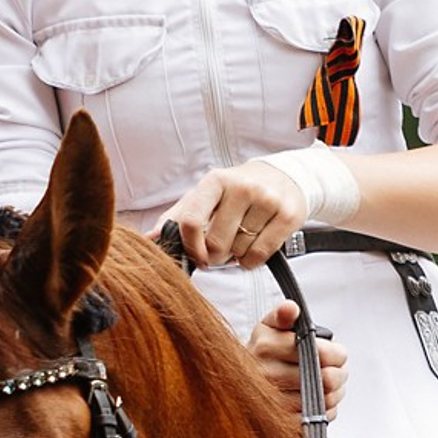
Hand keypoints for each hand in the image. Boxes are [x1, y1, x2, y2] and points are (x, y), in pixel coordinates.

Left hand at [168, 160, 310, 270]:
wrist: (285, 177)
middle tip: (219, 249)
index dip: (189, 246)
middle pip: (215, 243)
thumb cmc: (236, 191)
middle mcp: (242, 187)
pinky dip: (251, 260)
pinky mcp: (288, 215)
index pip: (191, 221)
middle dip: (214, 255)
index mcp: (215, 181)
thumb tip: (149, 238)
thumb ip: (177, 217)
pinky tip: (252, 246)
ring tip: (240, 239)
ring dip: (235, 255)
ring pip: (238, 251)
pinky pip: (260, 255)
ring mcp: (267, 200)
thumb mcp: (205, 196)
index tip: (194, 256)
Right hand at [248, 302, 346, 416]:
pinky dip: (324, 410)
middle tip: (335, 371)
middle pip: (328, 379)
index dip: (337, 354)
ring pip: (325, 399)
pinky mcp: (279, 420)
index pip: (322, 353)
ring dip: (334, 393)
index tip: (335, 353)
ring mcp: (272, 399)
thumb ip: (283, 315)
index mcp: (266, 346)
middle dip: (339, 374)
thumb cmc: (261, 353)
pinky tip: (316, 401)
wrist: (235, 381)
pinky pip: (317, 417)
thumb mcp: (269, 327)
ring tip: (325, 385)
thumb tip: (291, 308)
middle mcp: (266, 373)